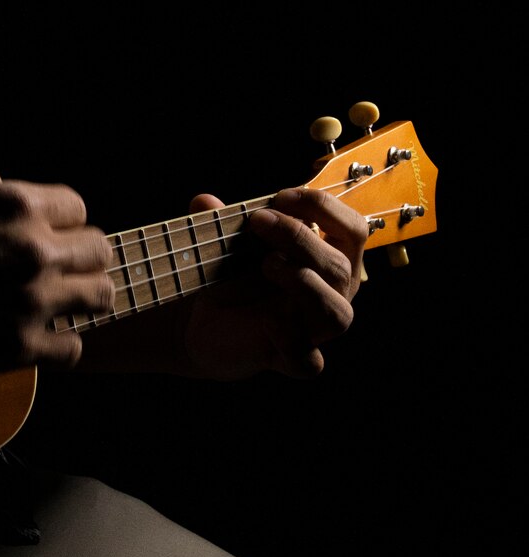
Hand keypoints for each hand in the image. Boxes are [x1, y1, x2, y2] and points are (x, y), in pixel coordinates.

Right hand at [0, 164, 113, 382]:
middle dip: (80, 256)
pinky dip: (60, 344)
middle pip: (99, 250)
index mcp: (15, 206)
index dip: (62, 221)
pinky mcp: (22, 347)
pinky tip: (39, 337)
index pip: (78, 207)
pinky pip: (74, 348)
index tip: (47, 234)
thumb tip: (5, 185)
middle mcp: (35, 250)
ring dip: (81, 297)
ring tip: (59, 302)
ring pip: (100, 296)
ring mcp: (32, 301)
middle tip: (58, 268)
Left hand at [181, 186, 367, 380]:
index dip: (324, 207)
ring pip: (336, 312)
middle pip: (340, 266)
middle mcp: (333, 294)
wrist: (205, 321)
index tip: (281, 195)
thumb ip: (218, 219)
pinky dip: (289, 337)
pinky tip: (266, 318)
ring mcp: (316, 331)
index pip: (354, 229)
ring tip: (267, 264)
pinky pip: (309, 361)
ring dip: (302, 282)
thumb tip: (203, 201)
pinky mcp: (293, 360)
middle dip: (299, 237)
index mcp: (330, 259)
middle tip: (258, 221)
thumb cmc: (232, 275)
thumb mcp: (227, 239)